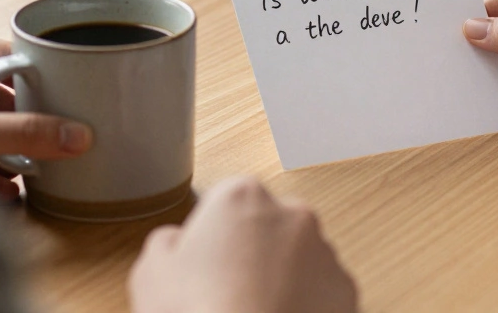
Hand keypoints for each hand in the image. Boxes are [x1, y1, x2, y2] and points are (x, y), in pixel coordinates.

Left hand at [0, 40, 92, 198]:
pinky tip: (11, 192)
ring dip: (13, 151)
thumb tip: (77, 135)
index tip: (77, 90)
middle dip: (31, 120)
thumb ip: (20, 135)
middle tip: (64, 135)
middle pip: (3, 96)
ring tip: (44, 166)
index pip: (9, 55)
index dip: (43, 72)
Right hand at [129, 177, 357, 312]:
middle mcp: (291, 214)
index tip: (200, 261)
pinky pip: (321, 290)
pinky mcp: (346, 290)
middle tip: (223, 291)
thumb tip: (175, 242)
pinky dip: (305, 303)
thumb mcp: (151, 272)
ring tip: (251, 311)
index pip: (222, 200)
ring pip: (297, 257)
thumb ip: (165, 242)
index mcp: (241, 197)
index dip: (208, 234)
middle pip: (264, 225)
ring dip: (279, 276)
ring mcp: (324, 252)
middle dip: (249, 251)